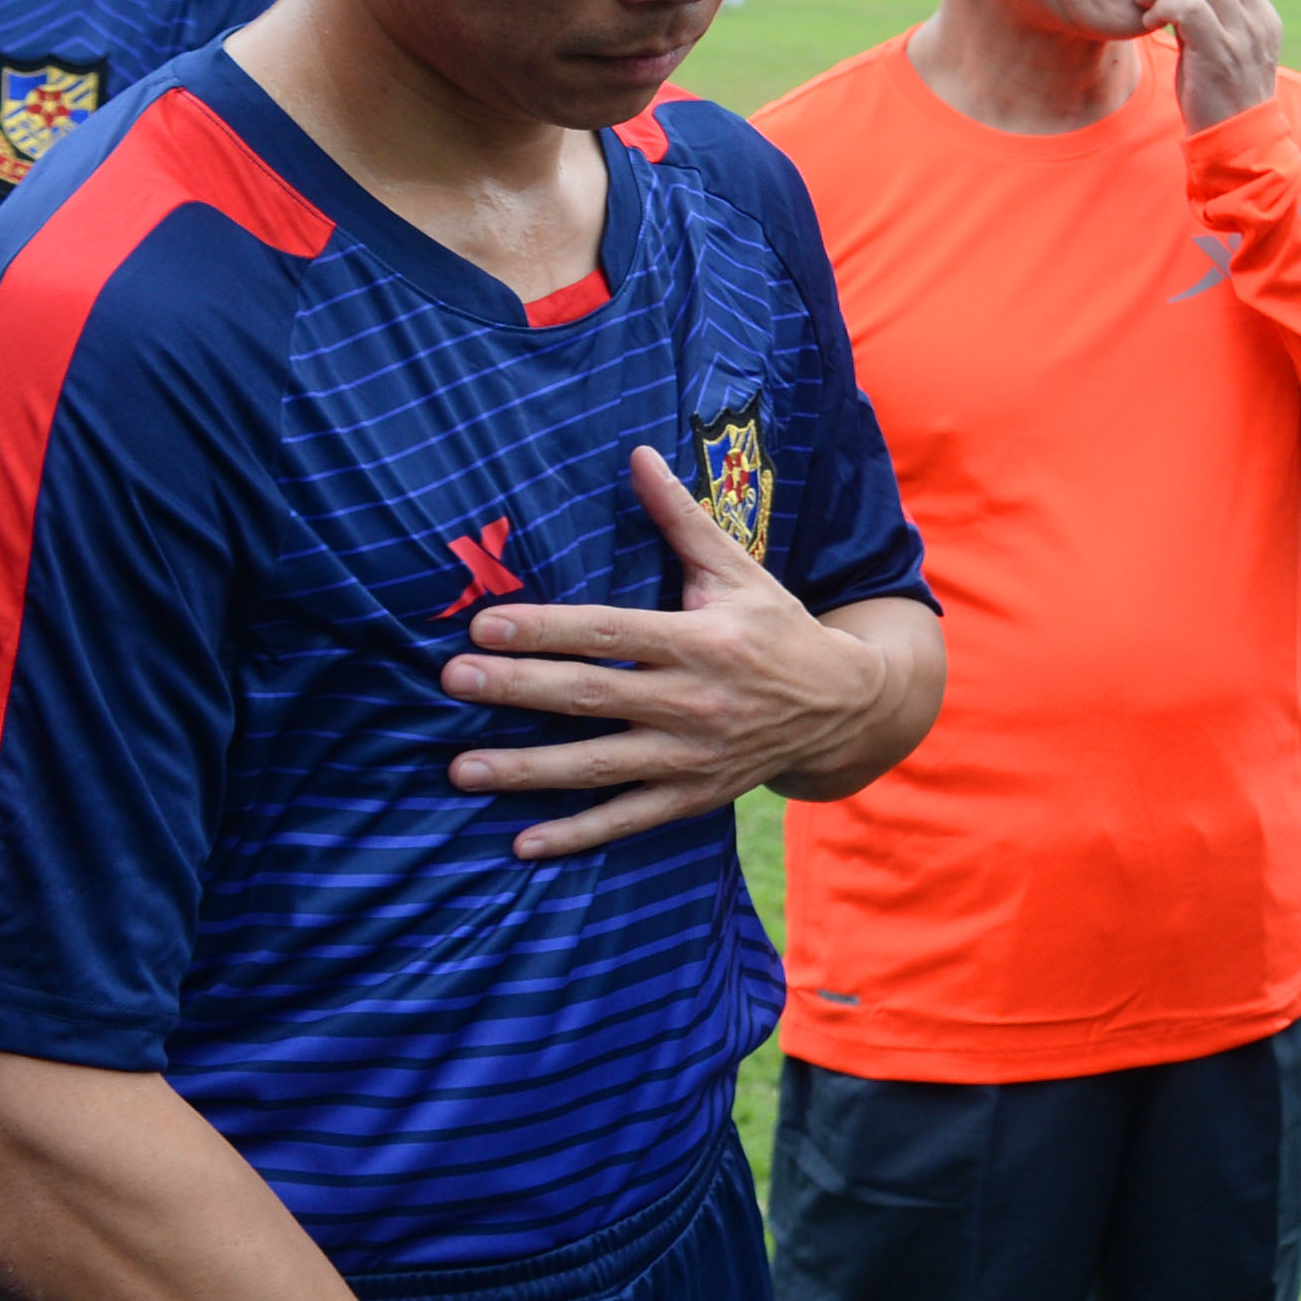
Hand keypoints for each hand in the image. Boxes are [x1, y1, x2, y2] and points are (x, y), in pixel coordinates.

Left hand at [442, 450, 923, 856]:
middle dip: (519, 688)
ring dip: (528, 770)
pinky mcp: (694, 797)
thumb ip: (682, 520)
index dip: (548, 628)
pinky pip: (628, 819)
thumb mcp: (738, 570)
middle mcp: (697, 700)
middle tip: (454, 679)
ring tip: (461, 769)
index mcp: (705, 639)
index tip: (485, 623)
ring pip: (599, 765)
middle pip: (594, 695)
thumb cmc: (778, 629)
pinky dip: (577, 835)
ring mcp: (694, 755)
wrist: (845, 707)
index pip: (612, 631)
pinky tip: (522, 843)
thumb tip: (638, 456)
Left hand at [1143, 0, 1285, 132]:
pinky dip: (1162, 8)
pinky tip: (1151, 24)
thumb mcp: (1224, 49)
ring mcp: (1242, 36)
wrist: (1237, 143)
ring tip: (1147, 5)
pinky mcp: (1220, 53)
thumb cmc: (1221, 97)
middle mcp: (1258, 21)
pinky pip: (1188, 7)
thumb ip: (1208, 17)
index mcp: (1262, 16)